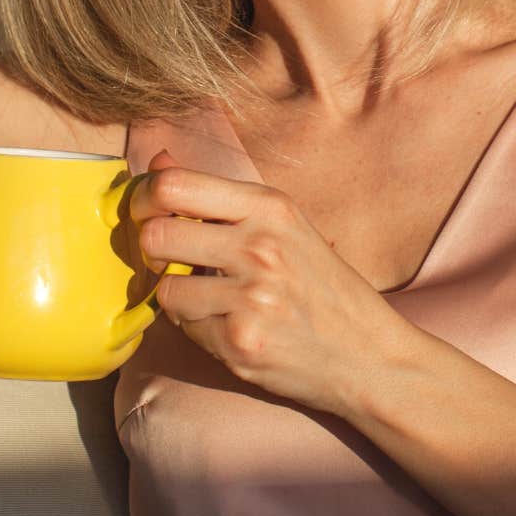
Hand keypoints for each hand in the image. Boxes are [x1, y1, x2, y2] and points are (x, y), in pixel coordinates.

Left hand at [131, 151, 409, 415]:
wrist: (369, 355)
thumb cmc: (323, 287)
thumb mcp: (282, 225)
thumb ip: (217, 196)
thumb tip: (157, 161)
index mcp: (270, 207)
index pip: (175, 185)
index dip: (145, 198)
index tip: (147, 213)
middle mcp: (260, 246)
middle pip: (157, 234)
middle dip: (153, 249)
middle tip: (169, 260)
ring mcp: (251, 297)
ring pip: (165, 287)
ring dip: (177, 295)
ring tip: (211, 298)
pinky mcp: (241, 341)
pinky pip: (185, 327)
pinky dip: (197, 327)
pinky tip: (230, 324)